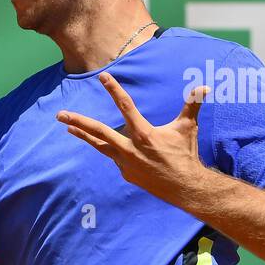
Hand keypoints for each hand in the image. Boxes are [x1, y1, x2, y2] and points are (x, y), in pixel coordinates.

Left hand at [56, 72, 211, 205]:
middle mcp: (130, 148)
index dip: (114, 90)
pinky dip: (112, 150)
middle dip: (78, 122)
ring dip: (84, 136)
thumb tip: (205, 86)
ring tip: (69, 129)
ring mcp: (125, 162)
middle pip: (98, 131)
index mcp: (144, 134)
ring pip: (100, 145)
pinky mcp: (126, 173)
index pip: (126, 106)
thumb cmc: (186, 154)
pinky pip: (115, 157)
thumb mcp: (187, 128)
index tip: (102, 77)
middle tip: (60, 115)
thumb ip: (192, 105)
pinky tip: (110, 145)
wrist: (185, 187)